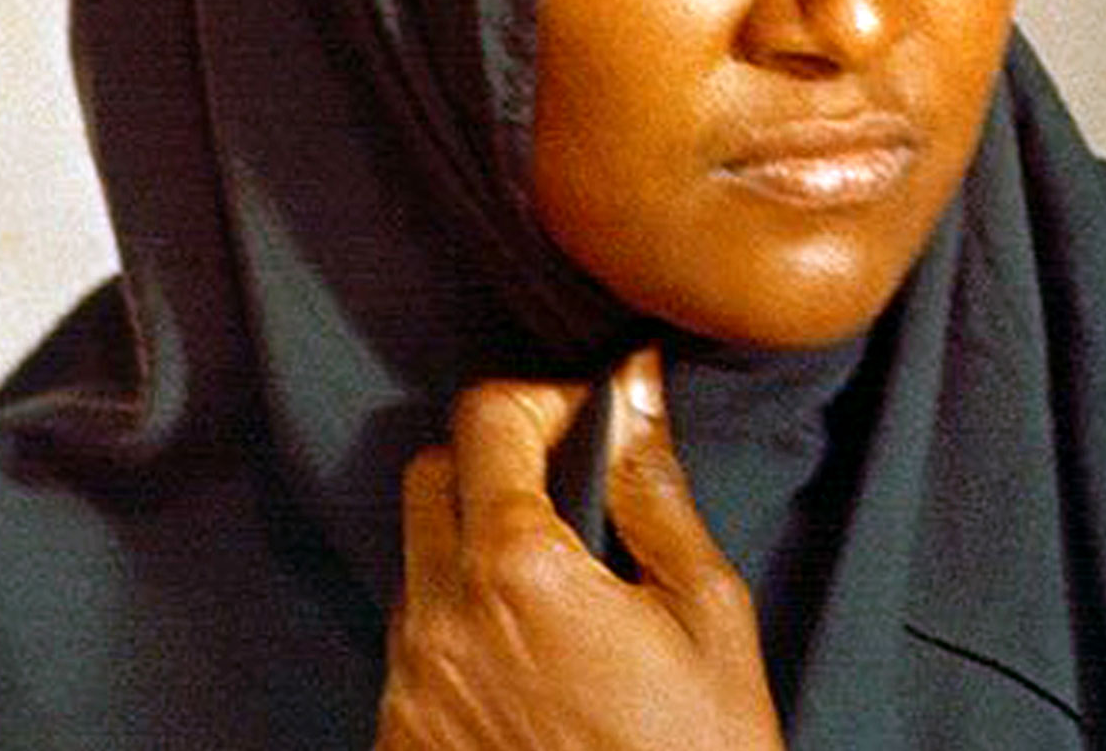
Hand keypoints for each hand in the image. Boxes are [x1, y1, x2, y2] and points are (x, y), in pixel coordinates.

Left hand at [378, 347, 785, 750]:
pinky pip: (410, 648)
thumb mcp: (706, 612)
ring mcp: (408, 689)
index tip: (590, 414)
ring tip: (561, 594)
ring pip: (417, 564)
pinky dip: (460, 629)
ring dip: (475, 549)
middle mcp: (439, 621)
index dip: (543, 397)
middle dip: (494, 460)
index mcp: (518, 571)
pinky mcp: (399, 743)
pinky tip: (530, 663)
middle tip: (570, 489)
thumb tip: (635, 388)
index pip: (487, 419)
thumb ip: (655, 490)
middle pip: (431, 477)